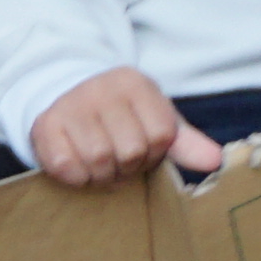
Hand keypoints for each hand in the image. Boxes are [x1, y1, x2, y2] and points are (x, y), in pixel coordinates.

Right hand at [27, 65, 221, 186]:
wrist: (63, 95)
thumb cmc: (118, 114)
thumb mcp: (153, 119)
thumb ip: (184, 141)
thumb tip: (215, 161)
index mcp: (135, 84)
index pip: (161, 134)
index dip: (155, 154)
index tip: (143, 151)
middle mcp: (101, 89)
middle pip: (131, 150)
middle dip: (128, 167)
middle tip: (120, 163)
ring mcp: (71, 105)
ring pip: (99, 160)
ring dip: (103, 175)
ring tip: (102, 168)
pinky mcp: (45, 125)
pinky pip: (67, 166)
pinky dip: (77, 177)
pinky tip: (80, 167)